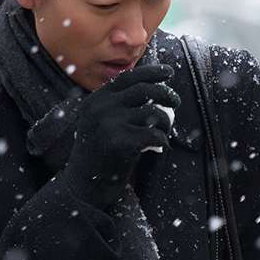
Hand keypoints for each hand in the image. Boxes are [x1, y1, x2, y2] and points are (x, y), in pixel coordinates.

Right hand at [60, 64, 180, 208]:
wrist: (83, 187)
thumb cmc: (100, 154)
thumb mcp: (103, 123)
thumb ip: (122, 106)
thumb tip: (157, 89)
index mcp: (96, 99)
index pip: (127, 77)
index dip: (151, 72)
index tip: (169, 72)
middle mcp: (100, 107)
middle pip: (144, 89)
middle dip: (166, 93)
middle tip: (176, 101)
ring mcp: (107, 123)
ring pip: (153, 112)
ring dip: (166, 121)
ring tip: (165, 131)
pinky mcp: (117, 142)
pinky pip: (154, 134)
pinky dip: (162, 140)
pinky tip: (160, 147)